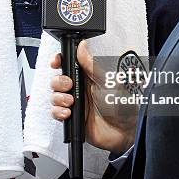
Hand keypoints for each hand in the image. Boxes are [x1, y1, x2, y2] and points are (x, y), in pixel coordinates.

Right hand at [51, 40, 136, 154]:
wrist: (124, 131)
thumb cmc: (122, 105)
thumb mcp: (107, 81)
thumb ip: (91, 65)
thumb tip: (82, 46)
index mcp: (87, 76)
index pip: (68, 64)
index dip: (59, 61)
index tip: (56, 62)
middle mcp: (79, 88)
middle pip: (57, 79)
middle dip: (58, 81)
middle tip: (69, 85)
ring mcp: (74, 103)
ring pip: (54, 95)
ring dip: (59, 98)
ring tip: (72, 102)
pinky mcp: (71, 117)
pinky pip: (55, 112)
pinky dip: (58, 112)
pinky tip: (69, 112)